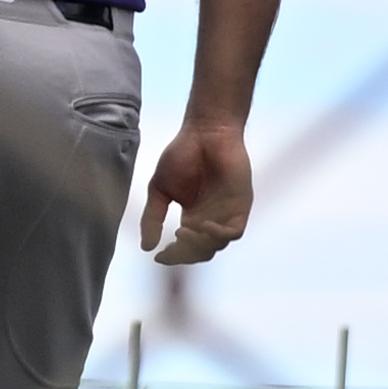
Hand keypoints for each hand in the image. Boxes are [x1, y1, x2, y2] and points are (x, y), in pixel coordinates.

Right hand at [138, 117, 254, 263]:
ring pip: (216, 245)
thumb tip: (146, 247)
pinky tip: (203, 226)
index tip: (159, 257)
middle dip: (185, 254)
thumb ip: (154, 217)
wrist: (205, 132)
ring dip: (199, 245)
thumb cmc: (182, 155)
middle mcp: (211, 218)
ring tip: (183, 231)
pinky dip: (218, 235)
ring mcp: (227, 213)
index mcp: (193, 217)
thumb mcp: (160, 190)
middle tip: (172, 243)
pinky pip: (234, 232)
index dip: (173, 256)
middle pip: (201, 251)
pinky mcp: (241, 205)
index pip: (185, 247)